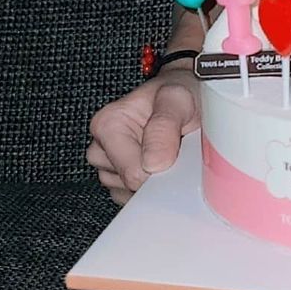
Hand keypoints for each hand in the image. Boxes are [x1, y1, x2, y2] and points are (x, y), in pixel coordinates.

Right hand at [86, 68, 199, 204]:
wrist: (188, 92)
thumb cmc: (181, 92)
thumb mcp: (178, 98)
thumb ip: (164, 126)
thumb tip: (153, 164)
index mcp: (108, 125)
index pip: (133, 174)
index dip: (162, 169)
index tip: (178, 150)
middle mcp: (102, 146)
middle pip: (130, 187)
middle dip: (159, 175)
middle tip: (176, 148)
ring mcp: (110, 165)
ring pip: (131, 194)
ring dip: (156, 180)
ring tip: (170, 150)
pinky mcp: (120, 178)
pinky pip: (134, 197)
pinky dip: (154, 186)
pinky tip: (163, 161)